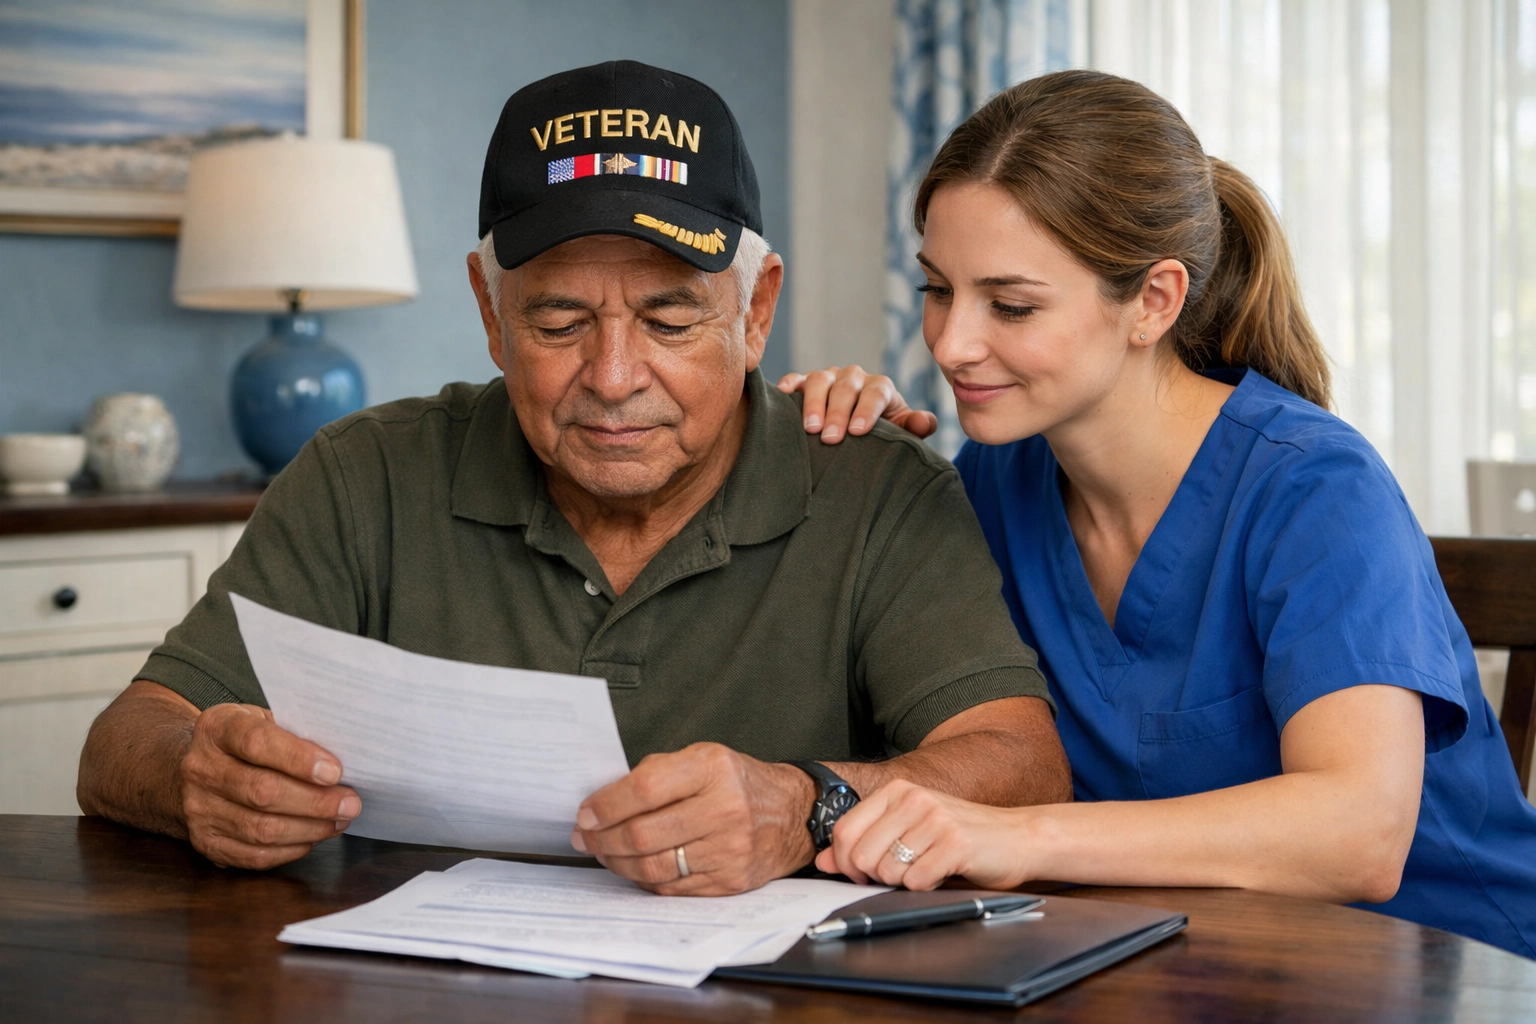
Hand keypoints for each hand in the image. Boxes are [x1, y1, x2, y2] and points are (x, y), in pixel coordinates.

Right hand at [179, 703, 359, 869]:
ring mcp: (198, 809)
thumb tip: (346, 759)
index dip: (298, 758)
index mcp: (217, 728)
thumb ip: (297, 734)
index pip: (257, 742)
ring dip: (309, 828)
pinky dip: (290, 849)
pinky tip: (312, 837)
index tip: (335, 772)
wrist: (201, 767)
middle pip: (262, 792)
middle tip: (350, 803)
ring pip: (261, 829)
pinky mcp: (206, 842)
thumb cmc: (249, 742)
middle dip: (315, 801)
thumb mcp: (267, 720)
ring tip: (339, 821)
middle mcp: (201, 769)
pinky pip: (254, 855)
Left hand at [572, 742, 814, 894]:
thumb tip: (604, 802)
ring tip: (604, 853)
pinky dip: (644, 880)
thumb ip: (657, 773)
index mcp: (712, 769)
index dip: (607, 805)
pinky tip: (633, 868)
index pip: (645, 788)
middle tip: (586, 837)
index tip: (586, 813)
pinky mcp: (730, 880)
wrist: (792, 814)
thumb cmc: (740, 782)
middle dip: (604, 839)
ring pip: (653, 867)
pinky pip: (672, 888)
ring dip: (617, 863)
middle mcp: (724, 809)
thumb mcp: (703, 757)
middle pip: (644, 834)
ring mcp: (729, 849)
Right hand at [777, 366, 937, 443]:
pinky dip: (789, 384)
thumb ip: (916, 427)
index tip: (857, 432)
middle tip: (831, 438)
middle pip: (846, 388)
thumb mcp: (902, 431)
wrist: (860, 429)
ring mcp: (829, 377)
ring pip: (820, 380)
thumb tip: (923, 422)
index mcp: (880, 387)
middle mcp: (855, 377)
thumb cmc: (882, 432)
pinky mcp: (806, 382)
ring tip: (809, 427)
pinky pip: (797, 378)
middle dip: (838, 413)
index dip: (867, 411)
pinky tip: (782, 395)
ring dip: (813, 402)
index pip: (876, 393)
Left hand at [814, 779, 1030, 890]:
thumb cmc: (960, 837)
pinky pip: (916, 881)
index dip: (845, 862)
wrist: (1018, 837)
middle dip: (872, 877)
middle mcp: (913, 798)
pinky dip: (925, 888)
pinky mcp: (954, 843)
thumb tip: (823, 862)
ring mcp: (934, 818)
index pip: (843, 831)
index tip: (862, 874)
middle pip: (859, 854)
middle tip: (899, 876)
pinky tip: (941, 875)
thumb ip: (865, 844)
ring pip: (886, 871)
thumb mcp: (908, 833)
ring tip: (925, 871)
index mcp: (896, 791)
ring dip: (902, 883)